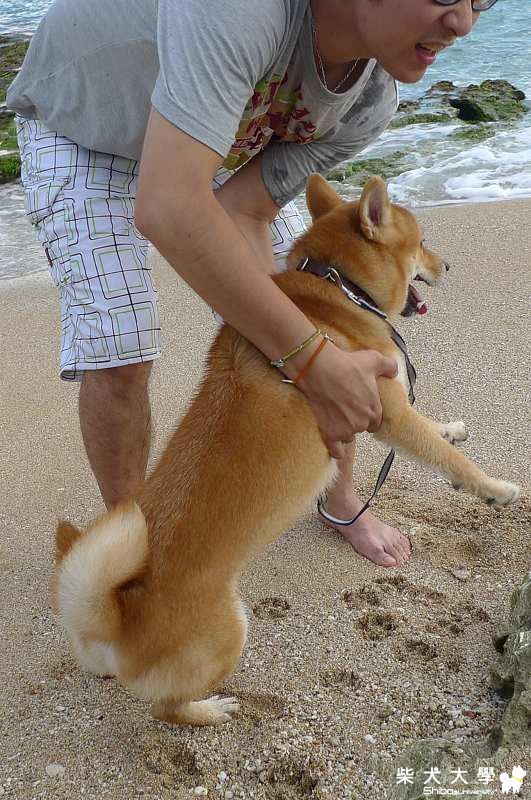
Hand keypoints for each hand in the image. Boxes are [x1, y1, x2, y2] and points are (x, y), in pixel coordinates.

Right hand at [294, 343, 397, 458]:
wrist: (320, 370)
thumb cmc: (347, 365)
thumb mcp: (374, 360)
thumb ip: (389, 367)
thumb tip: (394, 372)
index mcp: (374, 410)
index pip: (376, 421)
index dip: (368, 415)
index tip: (361, 409)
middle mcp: (362, 423)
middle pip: (361, 428)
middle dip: (355, 420)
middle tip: (345, 408)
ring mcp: (345, 430)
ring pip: (348, 437)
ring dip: (344, 430)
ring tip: (335, 418)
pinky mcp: (329, 434)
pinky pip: (335, 450)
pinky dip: (335, 450)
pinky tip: (333, 445)